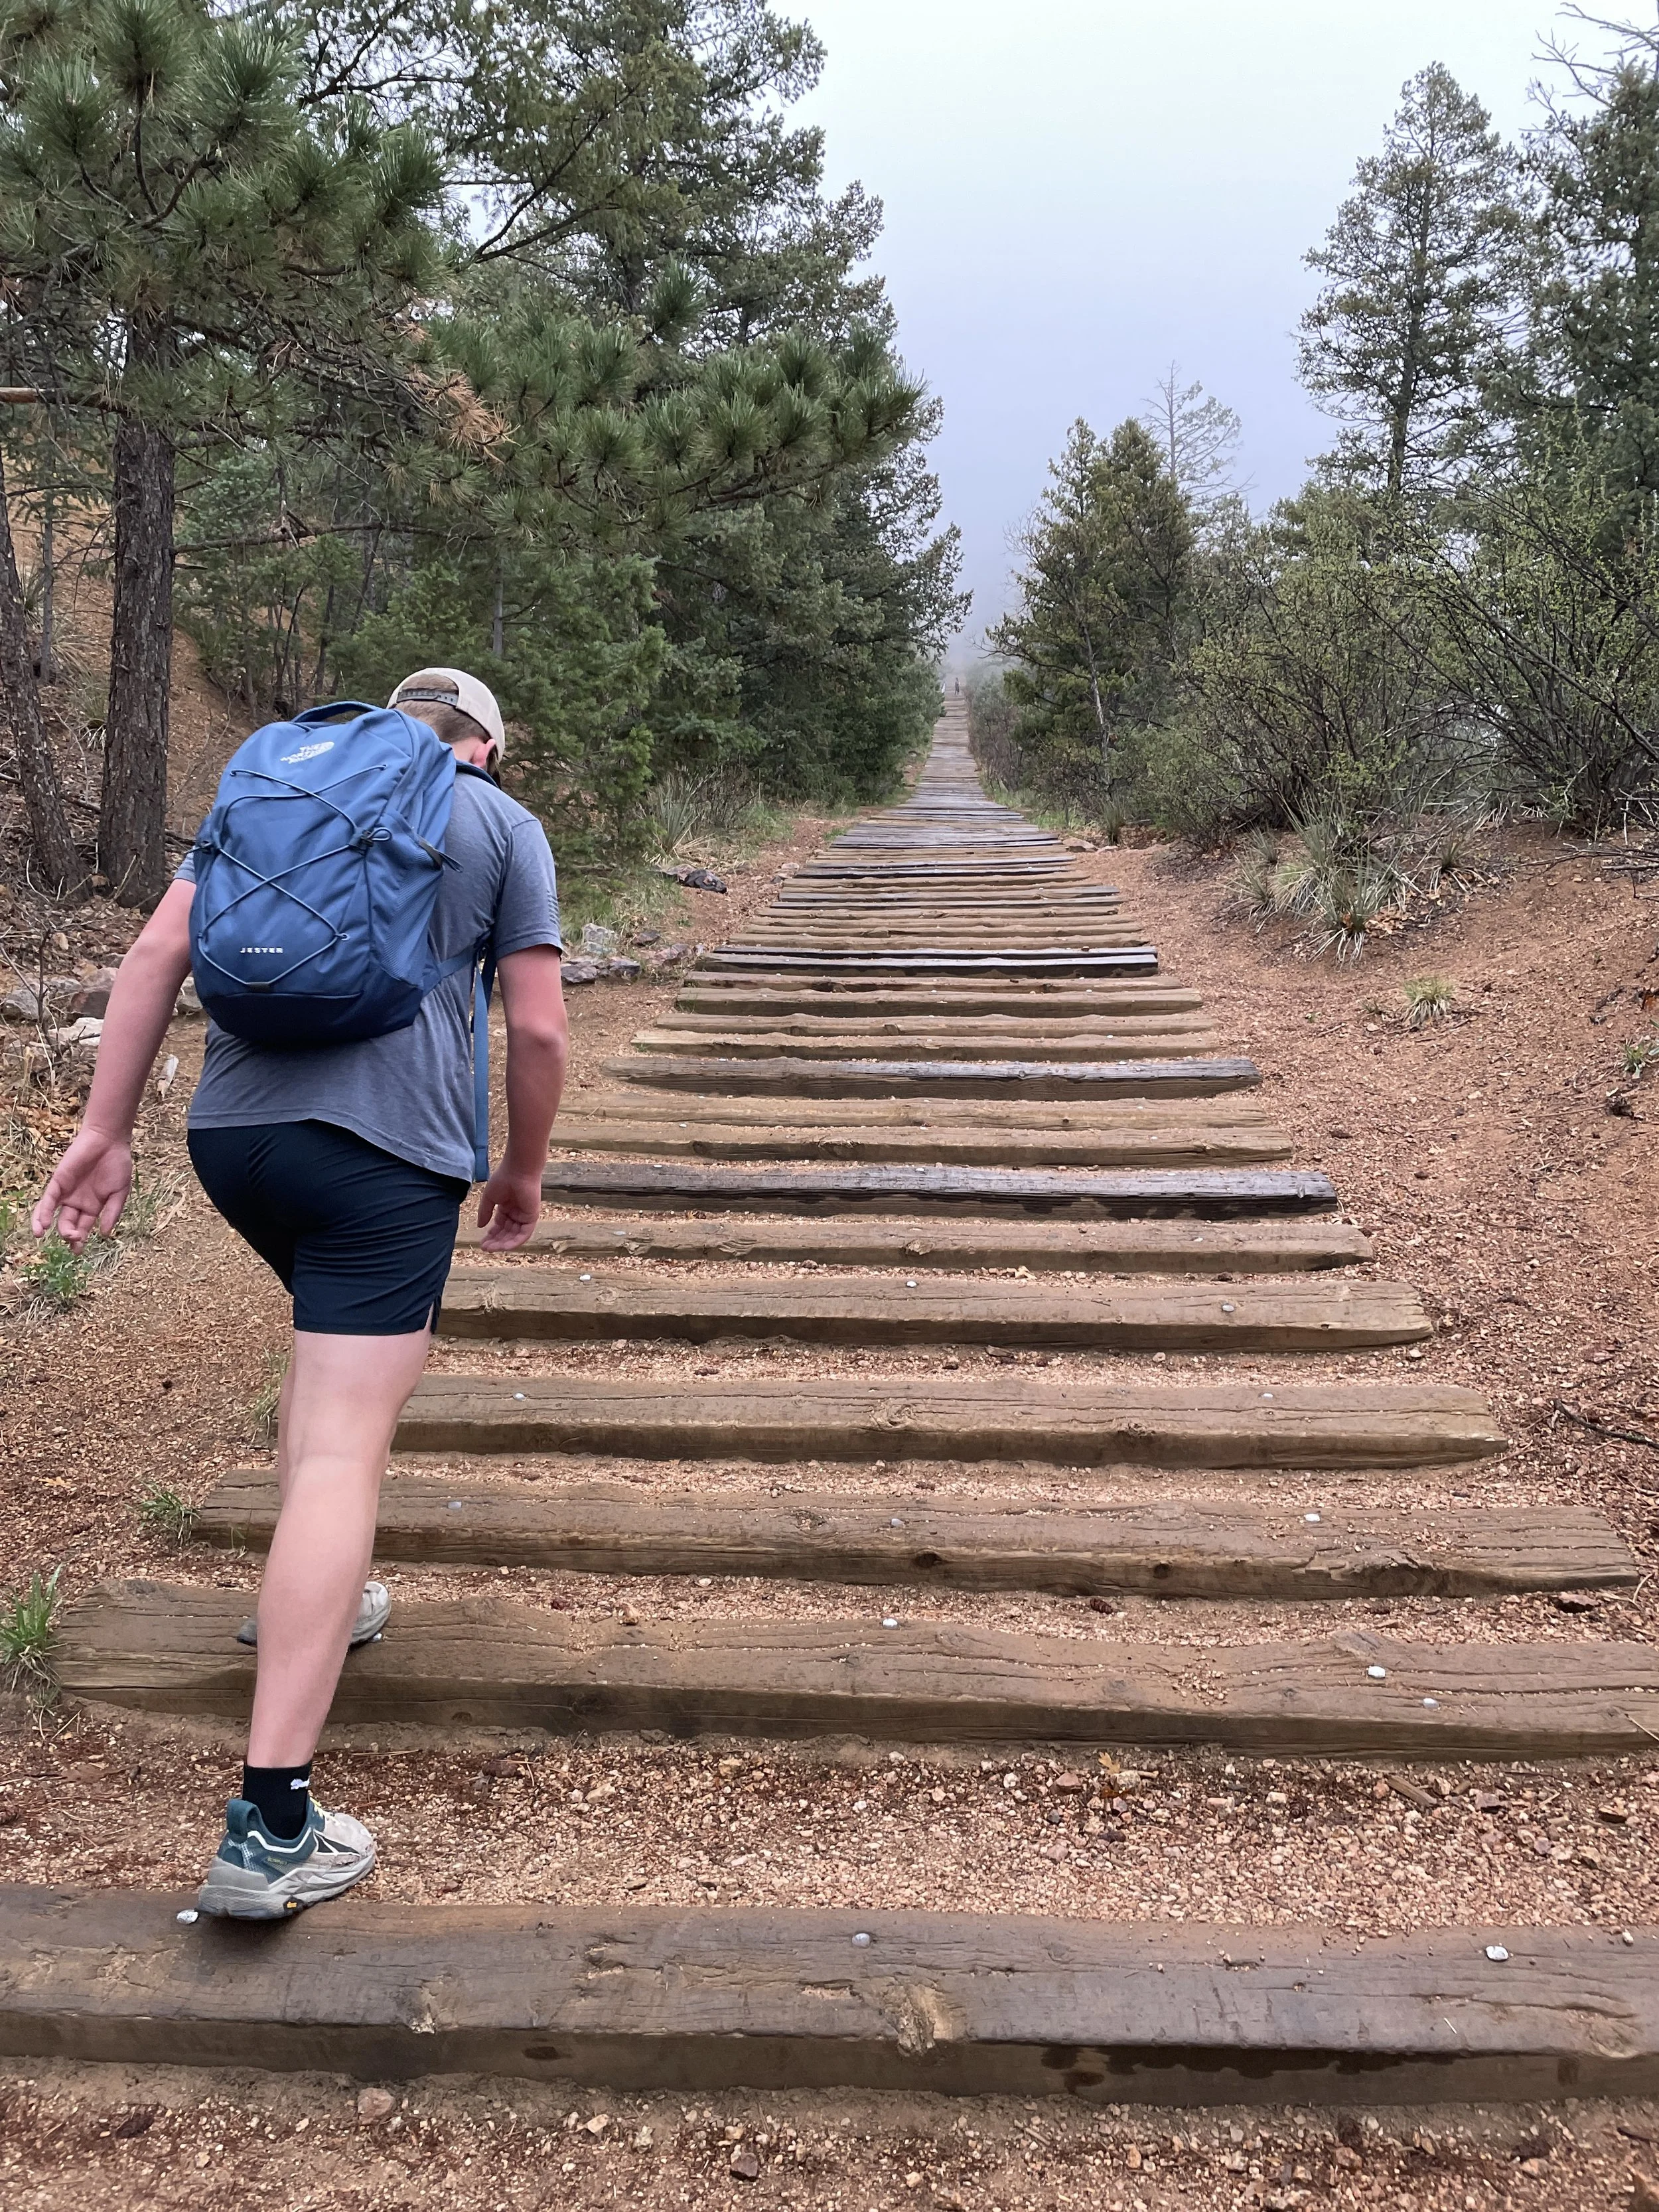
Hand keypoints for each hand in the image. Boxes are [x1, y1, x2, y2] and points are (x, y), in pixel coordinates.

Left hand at [32, 1127, 133, 1251]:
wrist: (109, 1141)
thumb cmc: (118, 1165)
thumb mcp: (120, 1192)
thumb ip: (112, 1212)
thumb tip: (105, 1234)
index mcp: (93, 1206)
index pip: (83, 1227)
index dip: (80, 1240)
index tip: (78, 1250)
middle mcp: (77, 1202)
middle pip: (68, 1224)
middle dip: (69, 1235)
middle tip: (74, 1240)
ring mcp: (66, 1192)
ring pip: (51, 1214)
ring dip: (45, 1225)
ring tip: (42, 1235)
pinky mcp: (58, 1182)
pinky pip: (47, 1200)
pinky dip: (43, 1212)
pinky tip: (42, 1224)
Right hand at [475, 1165, 541, 1251]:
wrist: (517, 1170)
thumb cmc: (503, 1179)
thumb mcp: (489, 1198)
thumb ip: (485, 1212)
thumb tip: (480, 1226)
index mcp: (507, 1208)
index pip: (499, 1226)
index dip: (491, 1235)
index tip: (482, 1243)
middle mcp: (516, 1213)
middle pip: (506, 1233)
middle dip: (495, 1241)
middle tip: (485, 1248)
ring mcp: (524, 1216)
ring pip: (514, 1235)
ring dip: (503, 1244)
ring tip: (491, 1248)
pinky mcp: (532, 1217)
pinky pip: (524, 1234)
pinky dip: (515, 1241)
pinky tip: (504, 1246)